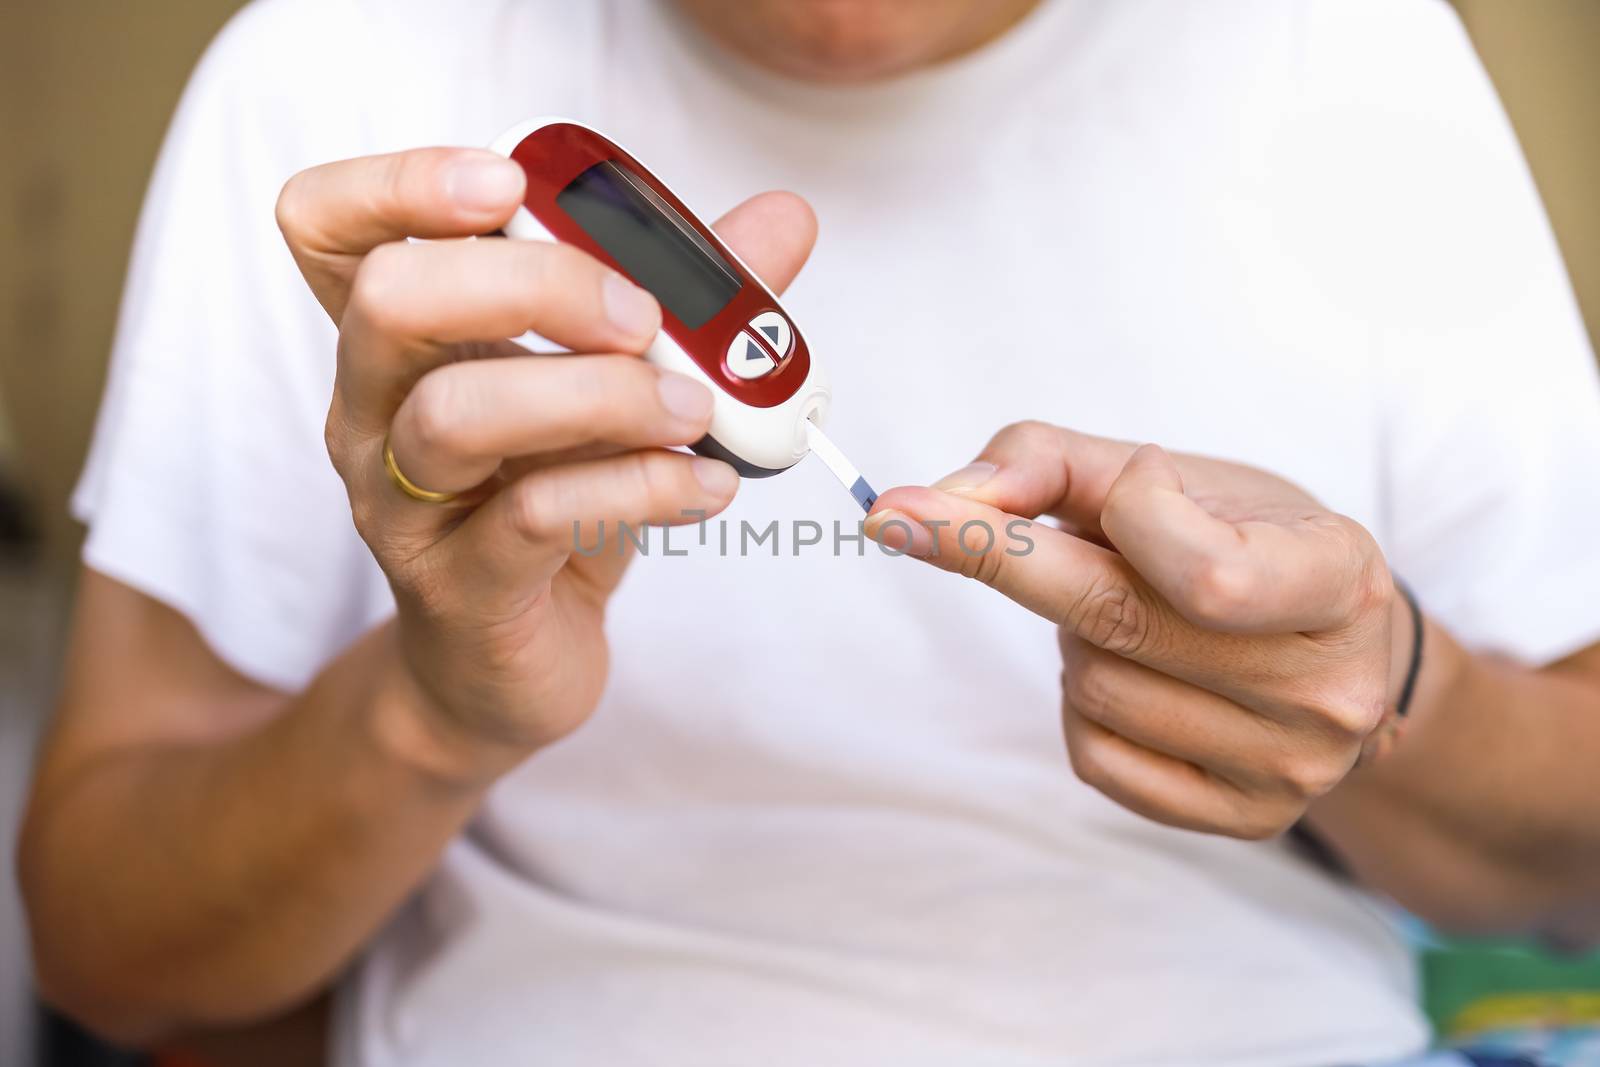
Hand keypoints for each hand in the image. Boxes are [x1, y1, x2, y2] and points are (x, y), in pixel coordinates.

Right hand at [276, 148, 815, 778]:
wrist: (509, 663)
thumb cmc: (549, 502)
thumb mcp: (612, 387)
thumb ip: (688, 300)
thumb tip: (785, 220)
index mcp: (399, 340)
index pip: (326, 226)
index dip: (400, 183)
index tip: (510, 183)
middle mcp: (375, 411)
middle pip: (393, 300)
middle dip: (536, 282)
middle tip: (643, 315)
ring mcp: (404, 505)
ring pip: (459, 415)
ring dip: (602, 394)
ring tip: (695, 407)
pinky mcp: (460, 587)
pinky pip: (536, 517)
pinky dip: (640, 485)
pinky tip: (705, 484)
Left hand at [865, 422, 1406, 838]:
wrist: (1330, 645)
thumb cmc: (1239, 537)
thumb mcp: (1167, 469)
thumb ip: (1046, 460)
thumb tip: (940, 502)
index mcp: (1340, 578)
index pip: (1205, 570)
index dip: (1129, 508)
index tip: (1106, 472)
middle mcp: (1330, 688)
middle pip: (1118, 623)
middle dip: (1019, 561)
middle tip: (922, 519)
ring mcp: (1291, 768)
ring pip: (1093, 688)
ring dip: (1072, 636)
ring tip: (1128, 613)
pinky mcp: (1244, 820)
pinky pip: (1094, 758)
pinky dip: (1080, 706)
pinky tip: (1132, 673)